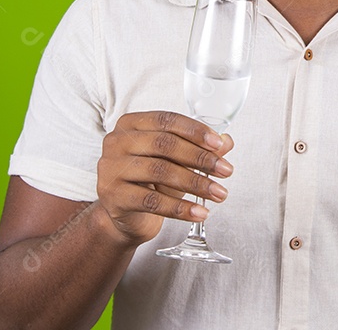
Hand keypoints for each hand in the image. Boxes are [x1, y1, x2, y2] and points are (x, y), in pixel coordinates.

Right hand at [96, 111, 234, 246]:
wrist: (127, 216)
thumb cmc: (151, 181)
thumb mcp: (176, 160)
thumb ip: (199, 148)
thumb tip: (226, 141)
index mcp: (131, 124)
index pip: (167, 120)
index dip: (195, 131)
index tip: (219, 144)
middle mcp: (116, 142)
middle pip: (164, 144)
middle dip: (200, 158)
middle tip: (226, 170)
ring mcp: (111, 169)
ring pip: (160, 171)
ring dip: (196, 183)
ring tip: (219, 193)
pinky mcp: (114, 197)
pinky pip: (152, 201)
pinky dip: (180, 208)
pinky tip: (200, 212)